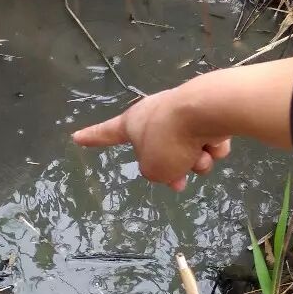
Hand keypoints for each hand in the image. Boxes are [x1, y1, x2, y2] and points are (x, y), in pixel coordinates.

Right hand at [72, 56, 292, 190]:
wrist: (206, 110)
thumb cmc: (169, 139)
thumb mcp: (153, 169)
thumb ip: (156, 171)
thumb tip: (177, 160)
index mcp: (132, 124)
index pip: (105, 134)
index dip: (91, 138)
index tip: (76, 137)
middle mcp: (155, 115)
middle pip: (160, 151)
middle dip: (173, 168)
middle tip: (179, 183)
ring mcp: (183, 113)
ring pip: (189, 151)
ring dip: (196, 162)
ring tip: (200, 157)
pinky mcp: (209, 113)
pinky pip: (210, 142)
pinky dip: (214, 148)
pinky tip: (216, 143)